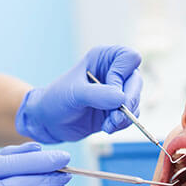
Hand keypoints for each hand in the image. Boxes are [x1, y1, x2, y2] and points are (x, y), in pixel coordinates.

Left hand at [15, 45, 142, 142]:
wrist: (49, 121)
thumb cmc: (57, 99)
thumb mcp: (74, 93)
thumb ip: (97, 94)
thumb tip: (121, 99)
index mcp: (104, 58)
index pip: (130, 58)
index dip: (122, 76)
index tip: (110, 92)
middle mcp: (114, 72)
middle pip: (136, 82)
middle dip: (128, 102)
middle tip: (116, 118)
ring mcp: (118, 92)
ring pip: (136, 101)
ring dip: (124, 117)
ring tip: (107, 125)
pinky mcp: (117, 110)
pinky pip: (131, 116)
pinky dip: (122, 124)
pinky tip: (107, 127)